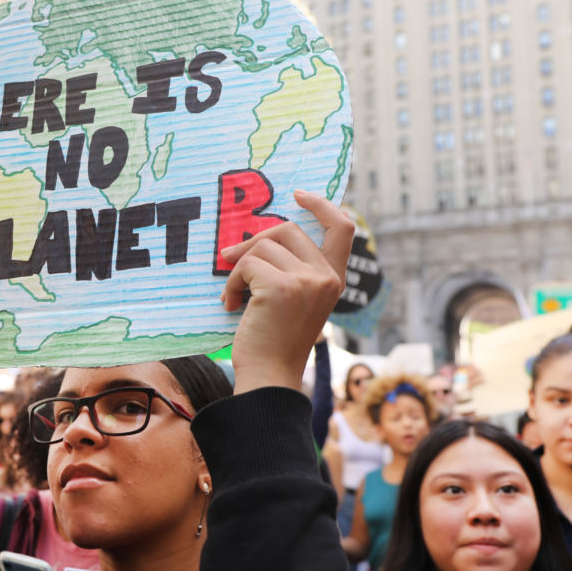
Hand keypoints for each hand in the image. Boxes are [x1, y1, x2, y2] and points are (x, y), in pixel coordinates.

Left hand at [219, 190, 351, 394]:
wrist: (269, 376)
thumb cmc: (274, 341)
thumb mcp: (294, 300)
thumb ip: (292, 270)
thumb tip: (257, 237)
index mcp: (334, 279)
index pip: (342, 227)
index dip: (322, 205)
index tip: (299, 194)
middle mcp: (327, 277)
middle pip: (288, 230)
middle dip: (254, 241)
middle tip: (229, 259)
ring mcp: (307, 280)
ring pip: (262, 247)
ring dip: (239, 269)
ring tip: (234, 297)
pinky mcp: (282, 286)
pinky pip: (245, 265)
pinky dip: (231, 283)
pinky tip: (231, 305)